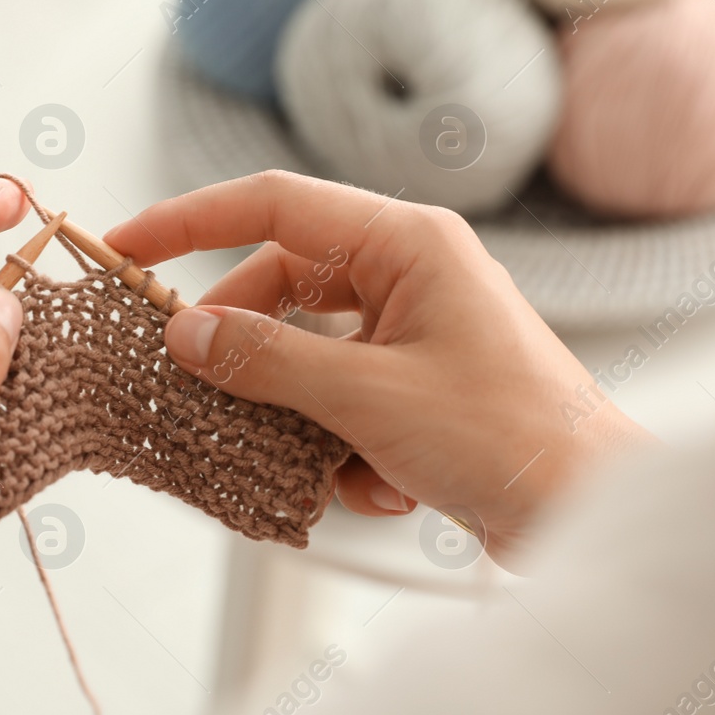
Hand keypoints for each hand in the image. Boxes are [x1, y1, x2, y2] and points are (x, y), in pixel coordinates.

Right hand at [106, 171, 647, 554]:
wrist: (589, 511)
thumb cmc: (507, 437)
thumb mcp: (369, 398)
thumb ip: (268, 360)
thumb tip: (185, 333)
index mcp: (408, 243)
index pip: (274, 204)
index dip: (189, 220)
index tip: (124, 248)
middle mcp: (411, 273)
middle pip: (285, 283)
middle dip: (247, 345)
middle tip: (192, 382)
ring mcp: (417, 329)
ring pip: (311, 351)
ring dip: (301, 413)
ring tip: (315, 459)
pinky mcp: (420, 385)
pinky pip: (344, 398)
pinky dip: (344, 449)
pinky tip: (382, 488)